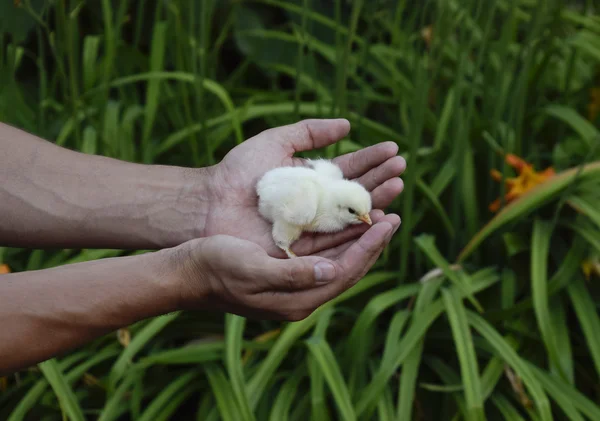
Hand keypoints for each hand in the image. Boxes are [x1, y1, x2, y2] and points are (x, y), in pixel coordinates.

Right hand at [173, 212, 400, 319]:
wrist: (187, 273)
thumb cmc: (214, 267)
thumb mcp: (250, 268)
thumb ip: (291, 275)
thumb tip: (329, 270)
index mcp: (297, 300)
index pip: (345, 272)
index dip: (369, 246)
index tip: (388, 220)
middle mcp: (302, 296)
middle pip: (348, 268)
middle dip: (372, 242)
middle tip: (393, 215)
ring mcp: (295, 286)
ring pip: (338, 260)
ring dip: (358, 238)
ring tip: (378, 214)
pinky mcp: (287, 273)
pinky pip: (323, 255)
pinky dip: (338, 238)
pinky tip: (345, 222)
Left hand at [204, 119, 405, 256]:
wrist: (210, 203)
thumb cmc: (238, 172)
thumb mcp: (275, 142)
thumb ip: (309, 132)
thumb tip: (348, 124)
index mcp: (311, 180)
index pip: (348, 170)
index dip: (370, 160)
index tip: (393, 149)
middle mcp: (316, 204)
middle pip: (355, 193)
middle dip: (380, 179)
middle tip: (402, 169)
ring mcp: (312, 227)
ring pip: (351, 216)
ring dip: (376, 201)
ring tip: (398, 187)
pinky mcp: (305, 248)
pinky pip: (336, 240)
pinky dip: (357, 229)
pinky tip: (377, 216)